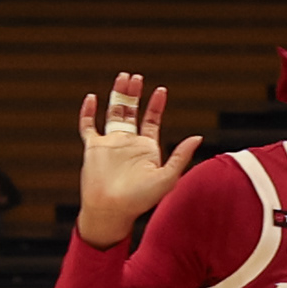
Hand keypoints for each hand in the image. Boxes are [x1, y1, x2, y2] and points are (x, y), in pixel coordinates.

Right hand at [73, 71, 201, 246]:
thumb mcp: (167, 177)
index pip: (152, 120)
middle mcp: (128, 143)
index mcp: (146, 148)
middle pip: (131, 111)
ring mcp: (109, 144)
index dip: (156, 105)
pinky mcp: (92, 148)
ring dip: (117, 96)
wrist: (111, 211)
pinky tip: (92, 97)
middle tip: (135, 76)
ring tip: (122, 77)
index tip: (161, 90)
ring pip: (112, 113)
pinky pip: (88, 126)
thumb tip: (198, 136)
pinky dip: (88, 112)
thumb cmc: (140, 199)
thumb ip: (181, 156)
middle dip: (134, 94)